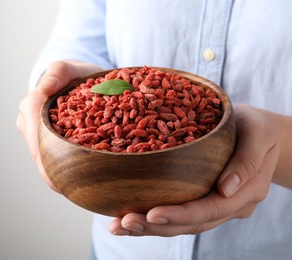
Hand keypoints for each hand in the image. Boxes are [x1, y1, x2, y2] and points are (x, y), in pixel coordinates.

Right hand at [16, 61, 101, 191]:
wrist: (80, 79)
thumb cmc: (76, 73)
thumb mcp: (71, 67)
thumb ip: (59, 71)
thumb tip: (45, 88)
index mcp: (32, 105)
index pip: (34, 133)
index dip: (44, 156)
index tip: (57, 176)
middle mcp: (29, 122)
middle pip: (37, 152)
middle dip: (50, 171)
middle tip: (68, 190)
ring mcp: (36, 133)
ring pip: (44, 157)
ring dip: (56, 172)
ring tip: (73, 190)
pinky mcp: (47, 140)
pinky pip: (53, 156)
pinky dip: (63, 167)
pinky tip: (75, 181)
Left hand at [109, 104, 280, 235]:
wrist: (257, 133)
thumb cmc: (257, 128)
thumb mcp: (259, 134)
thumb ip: (248, 160)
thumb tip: (226, 189)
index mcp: (245, 193)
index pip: (210, 210)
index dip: (180, 215)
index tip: (152, 214)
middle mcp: (228, 205)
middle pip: (189, 223)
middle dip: (155, 226)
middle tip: (123, 224)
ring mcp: (213, 204)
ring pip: (180, 223)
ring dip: (148, 227)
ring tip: (118, 226)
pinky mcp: (200, 198)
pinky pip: (176, 211)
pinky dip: (151, 217)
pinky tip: (127, 216)